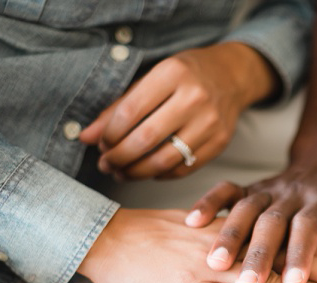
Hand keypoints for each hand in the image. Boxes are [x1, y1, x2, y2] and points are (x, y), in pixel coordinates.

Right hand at [77, 208, 316, 282]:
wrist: (102, 238)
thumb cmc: (145, 238)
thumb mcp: (192, 232)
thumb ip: (226, 242)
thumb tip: (248, 255)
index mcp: (232, 231)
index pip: (285, 238)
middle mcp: (228, 245)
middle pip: (288, 256)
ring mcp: (209, 266)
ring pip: (267, 280)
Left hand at [79, 42, 276, 179]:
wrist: (230, 77)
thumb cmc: (182, 77)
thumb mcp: (150, 80)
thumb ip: (117, 108)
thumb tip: (86, 137)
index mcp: (172, 73)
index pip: (130, 112)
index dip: (110, 135)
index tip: (100, 145)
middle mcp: (194, 97)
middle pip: (145, 139)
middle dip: (119, 158)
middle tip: (105, 164)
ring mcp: (210, 122)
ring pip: (164, 160)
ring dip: (136, 172)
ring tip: (121, 173)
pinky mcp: (220, 143)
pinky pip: (183, 168)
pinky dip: (160, 174)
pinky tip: (147, 171)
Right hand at [186, 161, 316, 282]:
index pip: (311, 228)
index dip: (304, 253)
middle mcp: (293, 194)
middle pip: (274, 222)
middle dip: (260, 252)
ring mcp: (267, 189)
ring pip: (245, 208)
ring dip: (230, 234)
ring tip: (216, 263)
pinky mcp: (251, 186)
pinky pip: (226, 190)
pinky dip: (210, 202)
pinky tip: (192, 221)